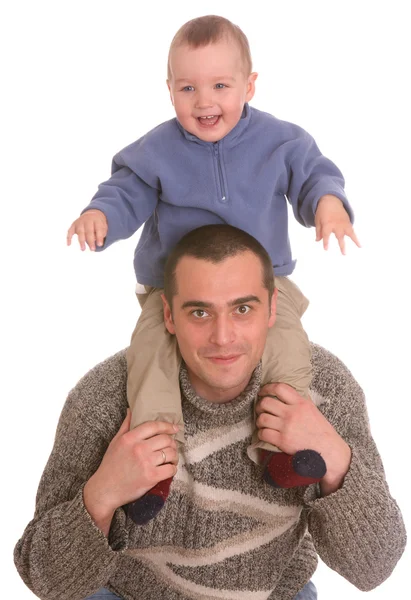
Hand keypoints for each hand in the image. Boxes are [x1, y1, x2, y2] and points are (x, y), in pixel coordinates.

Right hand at [67, 209, 107, 250]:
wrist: (92, 214)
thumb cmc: (98, 224)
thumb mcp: (103, 226)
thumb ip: (101, 234)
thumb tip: (98, 243)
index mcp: (96, 220)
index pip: (98, 229)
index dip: (99, 237)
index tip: (100, 245)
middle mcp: (87, 220)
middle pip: (88, 231)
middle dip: (90, 241)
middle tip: (92, 249)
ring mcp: (79, 222)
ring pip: (80, 232)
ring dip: (81, 241)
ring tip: (83, 249)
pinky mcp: (73, 225)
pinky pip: (70, 231)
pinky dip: (69, 237)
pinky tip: (69, 244)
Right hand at [83, 410, 178, 531]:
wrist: (105, 490)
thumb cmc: (110, 465)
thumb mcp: (115, 442)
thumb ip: (125, 425)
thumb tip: (131, 410)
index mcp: (130, 438)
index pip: (154, 426)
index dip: (167, 426)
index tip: (175, 428)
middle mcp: (139, 448)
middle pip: (165, 439)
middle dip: (172, 442)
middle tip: (172, 446)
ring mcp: (146, 463)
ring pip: (170, 453)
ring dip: (174, 455)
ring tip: (172, 457)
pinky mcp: (151, 477)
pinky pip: (170, 469)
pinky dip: (173, 468)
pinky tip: (169, 468)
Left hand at [256, 383, 350, 491]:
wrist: (328, 451)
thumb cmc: (321, 431)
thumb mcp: (313, 410)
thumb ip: (299, 401)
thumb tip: (286, 394)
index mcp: (301, 403)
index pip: (280, 388)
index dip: (267, 388)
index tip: (263, 391)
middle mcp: (292, 413)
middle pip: (266, 402)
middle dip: (260, 405)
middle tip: (260, 408)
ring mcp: (286, 427)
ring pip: (262, 418)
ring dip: (259, 420)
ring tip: (262, 422)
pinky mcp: (282, 441)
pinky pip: (263, 433)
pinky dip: (261, 433)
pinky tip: (264, 433)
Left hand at [315, 194, 359, 253]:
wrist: (330, 201)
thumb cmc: (322, 212)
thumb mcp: (318, 221)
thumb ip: (318, 231)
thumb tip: (318, 240)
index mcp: (327, 224)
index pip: (326, 235)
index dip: (326, 242)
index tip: (326, 249)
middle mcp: (337, 224)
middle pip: (339, 236)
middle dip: (342, 245)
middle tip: (344, 254)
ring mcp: (343, 223)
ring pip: (349, 233)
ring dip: (354, 240)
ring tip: (359, 247)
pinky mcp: (347, 222)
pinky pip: (352, 231)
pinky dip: (356, 238)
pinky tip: (359, 245)